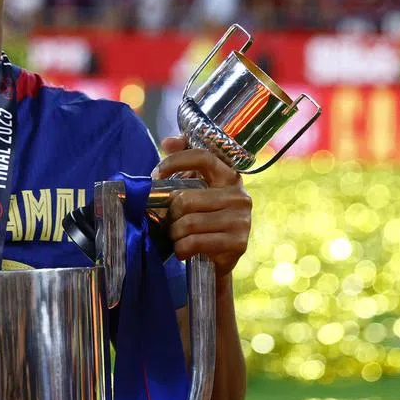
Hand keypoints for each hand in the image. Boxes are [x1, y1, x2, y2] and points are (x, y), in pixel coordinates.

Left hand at [152, 137, 250, 276]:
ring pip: (189, 223)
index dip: (177, 161)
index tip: (157, 174)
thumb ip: (182, 161)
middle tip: (167, 221)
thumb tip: (168, 142)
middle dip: (169, 213)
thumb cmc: (203, 217)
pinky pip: (195, 242)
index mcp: (229, 176)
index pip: (204, 157)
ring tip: (176, 236)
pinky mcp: (238, 243)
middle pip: (186, 199)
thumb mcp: (194, 188)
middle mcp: (239, 196)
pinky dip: (181, 249)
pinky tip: (182, 250)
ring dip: (174, 233)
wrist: (220, 257)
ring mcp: (241, 220)